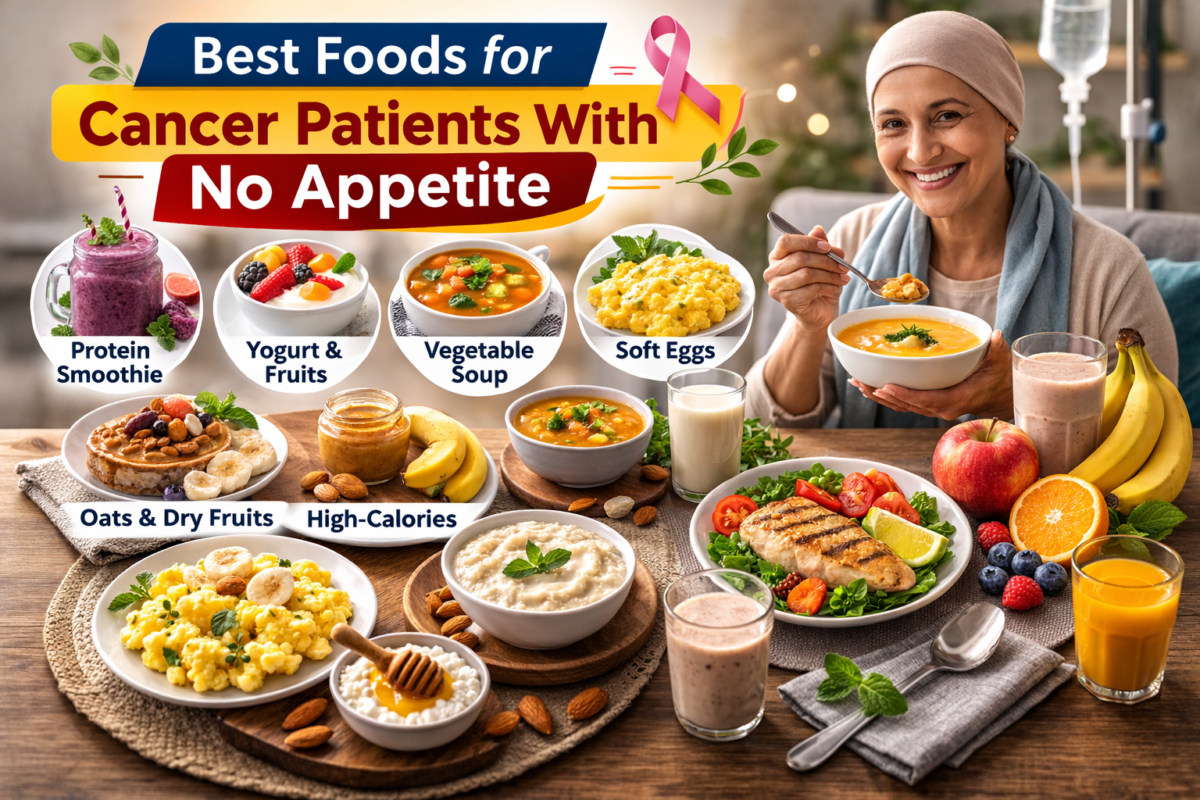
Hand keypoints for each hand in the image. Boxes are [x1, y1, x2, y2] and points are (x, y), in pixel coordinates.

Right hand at [764, 226, 850, 333]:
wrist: (819, 313)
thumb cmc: (819, 284)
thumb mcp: (823, 260)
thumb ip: (819, 245)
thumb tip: (818, 230)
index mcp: (777, 256)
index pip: (786, 241)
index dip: (808, 241)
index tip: (828, 247)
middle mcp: (772, 271)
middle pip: (800, 258)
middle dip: (826, 260)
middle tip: (843, 265)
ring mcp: (777, 288)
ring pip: (806, 274)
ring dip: (829, 274)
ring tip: (843, 277)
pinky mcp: (787, 302)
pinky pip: (810, 289)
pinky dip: (827, 286)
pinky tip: (835, 287)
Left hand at [850, 331, 1013, 420]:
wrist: (999, 395)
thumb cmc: (999, 377)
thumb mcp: (1001, 362)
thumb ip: (997, 349)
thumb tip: (997, 335)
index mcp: (956, 399)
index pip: (926, 400)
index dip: (905, 395)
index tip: (886, 386)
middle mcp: (941, 408)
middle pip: (906, 404)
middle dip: (882, 394)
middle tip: (860, 382)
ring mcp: (933, 408)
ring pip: (900, 405)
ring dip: (877, 395)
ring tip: (857, 383)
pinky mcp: (927, 405)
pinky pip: (902, 403)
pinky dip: (884, 395)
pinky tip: (867, 386)